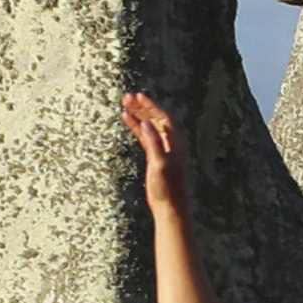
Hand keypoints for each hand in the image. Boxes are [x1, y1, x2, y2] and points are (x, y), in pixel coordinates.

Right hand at [118, 92, 188, 212]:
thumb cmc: (168, 188)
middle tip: (127, 97)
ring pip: (150, 126)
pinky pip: (145, 136)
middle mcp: (172, 143)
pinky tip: (126, 118)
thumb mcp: (160, 164)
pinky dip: (136, 127)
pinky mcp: (154, 156)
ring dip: (138, 114)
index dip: (152, 106)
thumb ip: (154, 143)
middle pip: (157, 119)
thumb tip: (146, 123)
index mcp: (177, 143)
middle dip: (143, 107)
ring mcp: (163, 148)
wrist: (169, 207)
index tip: (138, 96)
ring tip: (124, 104)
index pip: (164, 118)